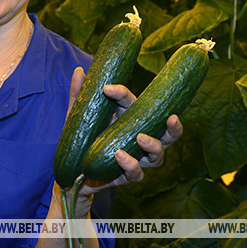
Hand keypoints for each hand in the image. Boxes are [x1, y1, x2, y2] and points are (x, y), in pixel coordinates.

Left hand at [63, 67, 183, 215]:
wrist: (72, 173)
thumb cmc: (82, 141)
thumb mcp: (78, 118)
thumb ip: (80, 96)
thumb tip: (80, 71)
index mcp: (129, 120)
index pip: (134, 103)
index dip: (122, 94)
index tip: (106, 89)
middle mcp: (139, 139)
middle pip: (166, 133)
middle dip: (174, 127)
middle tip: (171, 117)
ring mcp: (136, 159)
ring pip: (158, 155)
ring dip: (154, 145)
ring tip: (140, 137)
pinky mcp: (127, 176)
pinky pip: (136, 173)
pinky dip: (130, 164)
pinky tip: (120, 155)